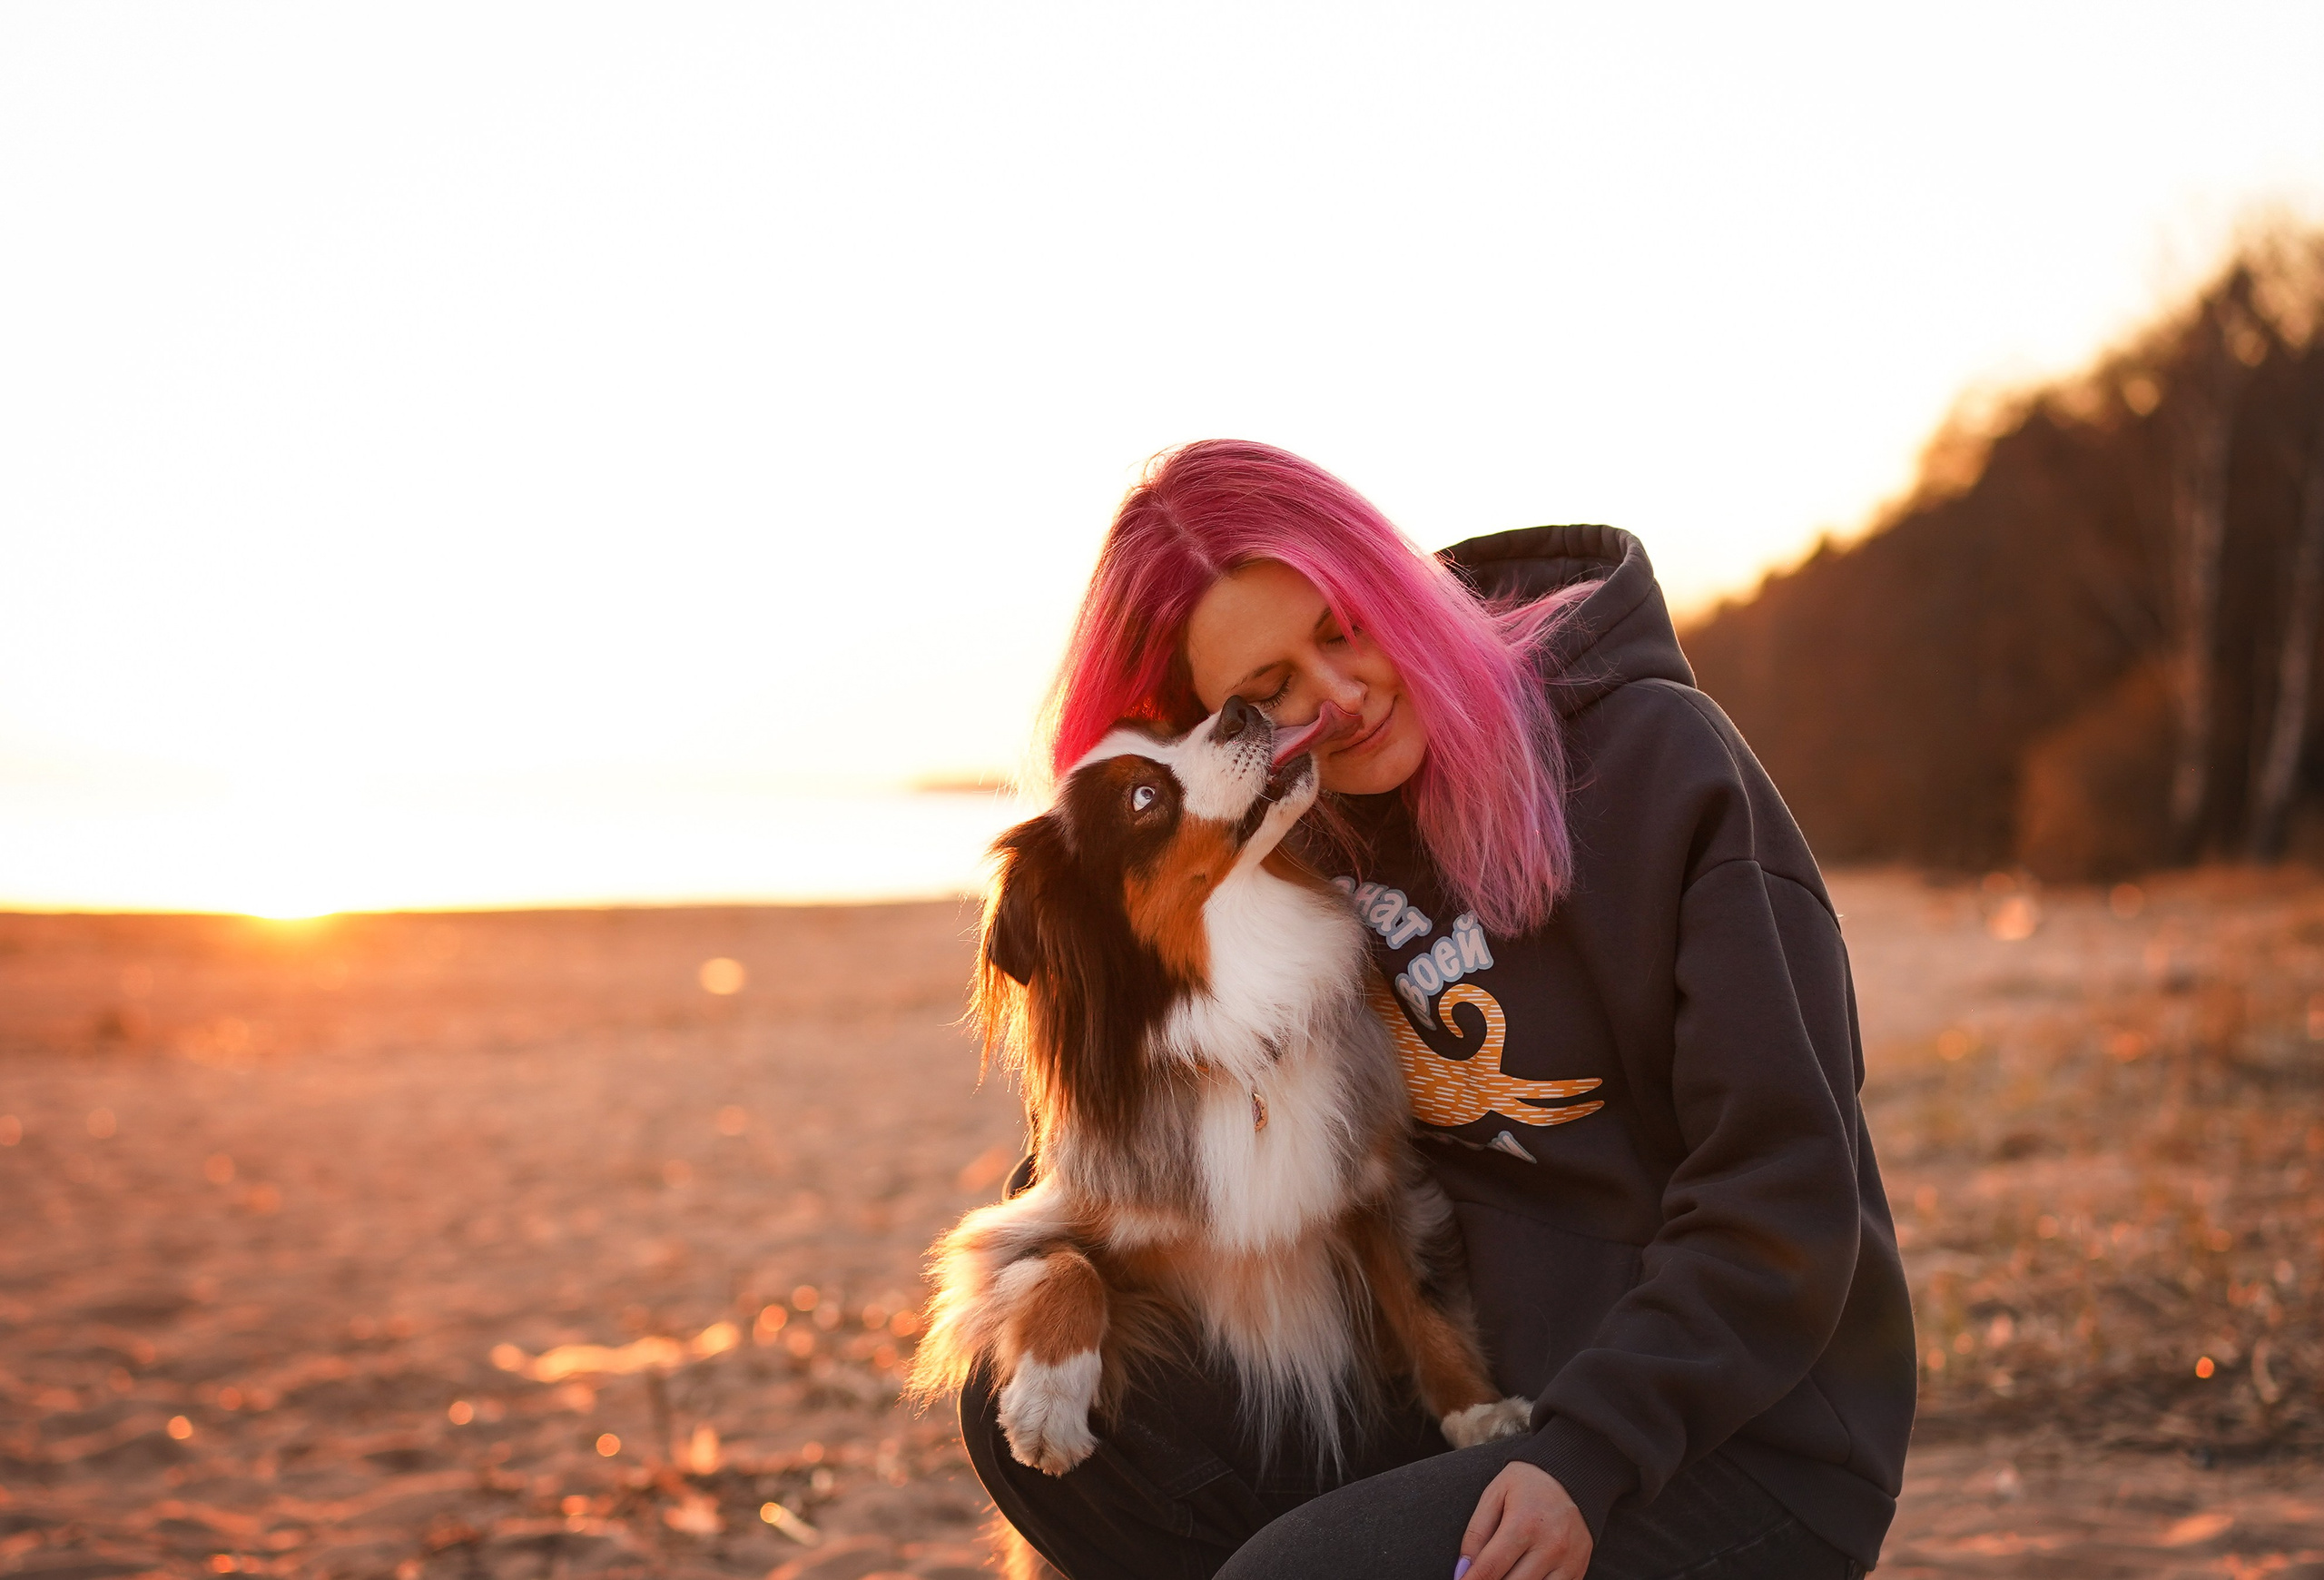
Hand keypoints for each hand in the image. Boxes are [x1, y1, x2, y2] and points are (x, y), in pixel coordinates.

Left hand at [1457, 1461, 1590, 1579]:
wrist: (1575, 1473)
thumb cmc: (1528, 1483)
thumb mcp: (1494, 1494)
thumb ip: (1476, 1532)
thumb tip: (1464, 1568)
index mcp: (1524, 1524)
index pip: (1490, 1568)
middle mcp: (1550, 1546)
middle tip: (1482, 1575)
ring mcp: (1569, 1560)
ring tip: (1504, 1572)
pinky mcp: (1579, 1568)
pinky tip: (1524, 1574)